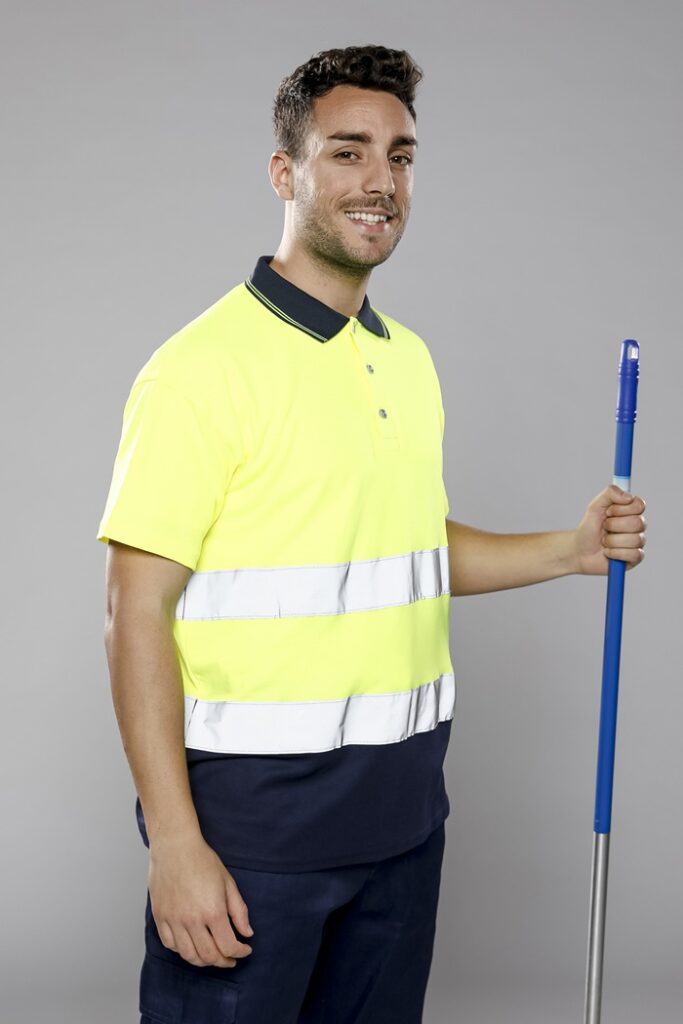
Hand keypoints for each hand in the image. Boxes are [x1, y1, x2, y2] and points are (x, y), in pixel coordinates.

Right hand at [148, 832, 253, 967]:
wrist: (175, 846)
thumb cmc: (203, 860)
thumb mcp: (228, 882)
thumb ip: (239, 911)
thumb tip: (247, 933)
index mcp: (212, 910)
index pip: (228, 946)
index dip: (240, 952)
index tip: (245, 950)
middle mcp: (192, 919)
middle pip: (209, 956)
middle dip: (223, 961)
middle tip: (231, 959)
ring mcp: (173, 920)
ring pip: (188, 955)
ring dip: (203, 961)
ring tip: (213, 956)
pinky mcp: (160, 917)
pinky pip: (170, 944)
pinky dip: (183, 951)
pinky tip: (192, 945)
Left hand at [573, 485, 646, 575]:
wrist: (579, 551)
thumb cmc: (588, 528)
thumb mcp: (595, 507)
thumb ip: (610, 493)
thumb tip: (629, 497)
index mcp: (630, 511)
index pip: (639, 505)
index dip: (622, 509)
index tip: (608, 512)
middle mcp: (637, 525)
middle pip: (638, 522)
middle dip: (614, 526)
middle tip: (604, 528)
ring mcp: (638, 542)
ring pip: (635, 539)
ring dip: (612, 541)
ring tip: (604, 542)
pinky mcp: (635, 558)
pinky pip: (634, 554)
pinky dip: (616, 553)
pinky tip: (608, 553)